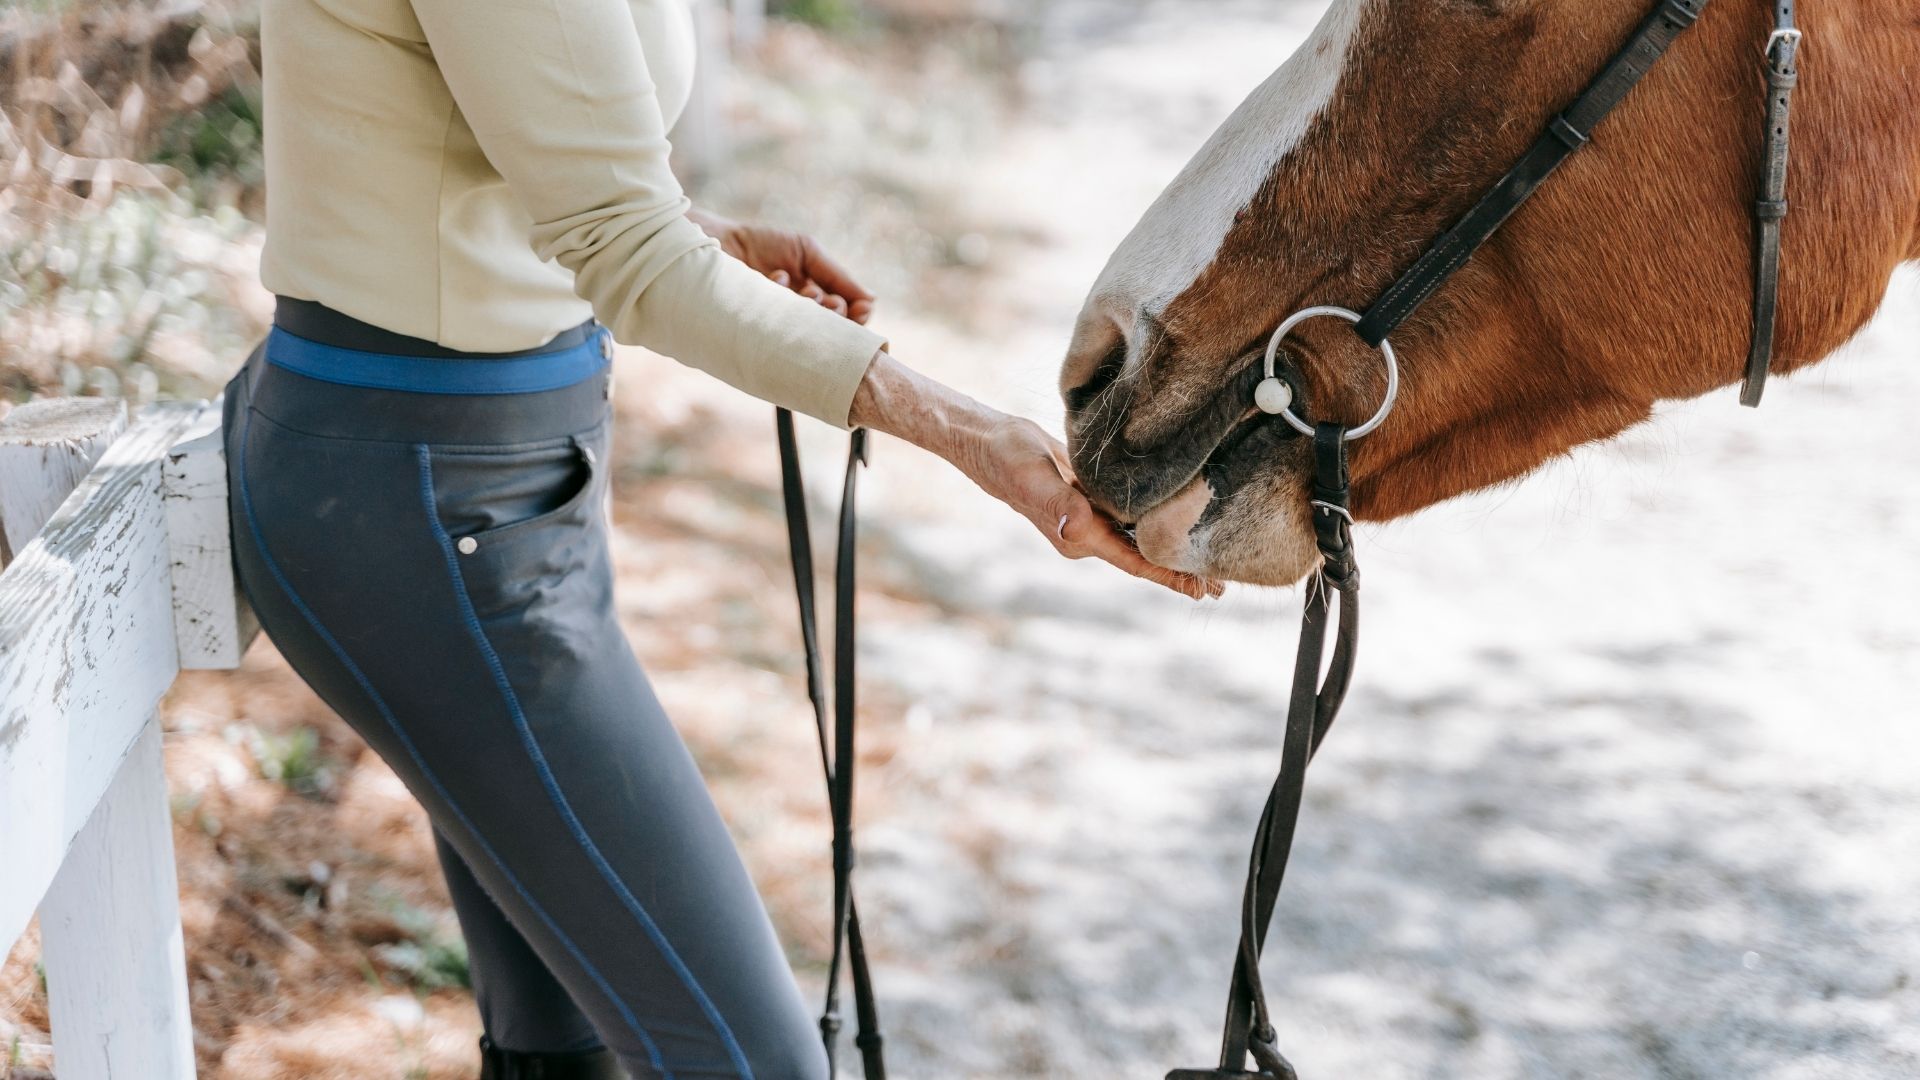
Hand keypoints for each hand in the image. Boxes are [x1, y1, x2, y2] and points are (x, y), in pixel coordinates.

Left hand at [688, 209, 874, 323]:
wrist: (718, 243)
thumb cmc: (761, 245)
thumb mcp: (807, 251)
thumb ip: (838, 276)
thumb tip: (872, 301)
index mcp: (815, 300)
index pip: (847, 320)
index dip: (857, 318)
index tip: (860, 311)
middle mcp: (800, 318)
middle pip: (834, 332)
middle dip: (836, 315)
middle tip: (824, 301)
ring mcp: (781, 329)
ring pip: (813, 334)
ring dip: (814, 308)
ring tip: (801, 291)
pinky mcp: (760, 336)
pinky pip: (786, 334)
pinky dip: (787, 298)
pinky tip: (773, 281)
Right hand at [958, 417, 1224, 599]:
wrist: (989, 441)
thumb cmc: (1009, 458)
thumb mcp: (1035, 478)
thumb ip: (1059, 505)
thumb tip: (1078, 529)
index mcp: (1078, 536)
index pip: (1132, 561)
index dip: (1168, 575)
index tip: (1201, 589)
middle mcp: (1087, 534)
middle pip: (1141, 557)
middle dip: (1179, 570)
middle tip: (1224, 585)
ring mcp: (1090, 518)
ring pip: (1139, 538)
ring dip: (1172, 549)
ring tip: (1211, 562)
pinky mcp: (1091, 499)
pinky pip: (1130, 518)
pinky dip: (1156, 522)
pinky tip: (1178, 522)